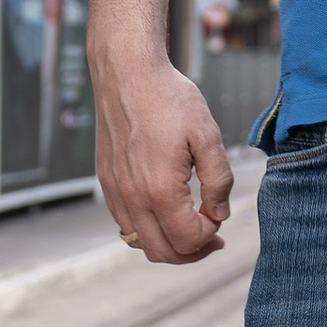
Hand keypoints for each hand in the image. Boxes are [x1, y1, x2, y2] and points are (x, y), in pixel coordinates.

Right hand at [93, 48, 234, 260]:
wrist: (128, 74)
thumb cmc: (170, 99)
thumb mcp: (208, 135)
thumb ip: (218, 180)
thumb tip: (219, 213)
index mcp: (159, 190)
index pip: (188, 239)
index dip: (211, 234)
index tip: (220, 212)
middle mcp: (131, 198)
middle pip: (163, 252)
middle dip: (193, 251)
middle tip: (214, 238)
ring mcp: (115, 192)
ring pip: (141, 244)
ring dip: (169, 244)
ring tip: (191, 229)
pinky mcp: (106, 183)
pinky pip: (125, 225)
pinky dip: (147, 230)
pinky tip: (165, 213)